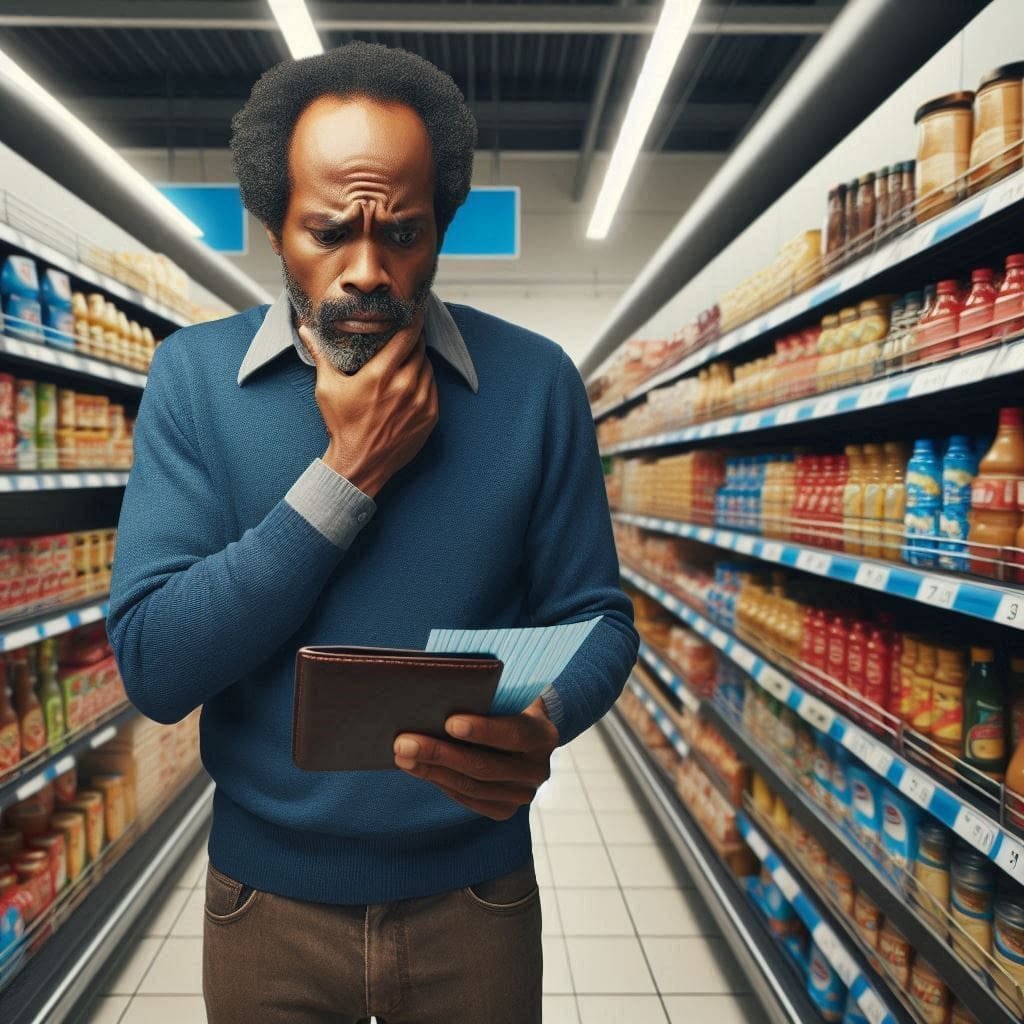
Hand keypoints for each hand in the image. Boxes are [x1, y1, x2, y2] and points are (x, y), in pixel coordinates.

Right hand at [300, 320, 437, 498]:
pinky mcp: (430, 416)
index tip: (414, 311)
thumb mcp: (327, 388)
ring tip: (405, 362)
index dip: (413, 320)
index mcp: (380, 375)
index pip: (407, 336)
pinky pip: (433, 388)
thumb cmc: (342, 425)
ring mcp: (421, 402)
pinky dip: (424, 382)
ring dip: (419, 361)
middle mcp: (405, 386)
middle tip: (404, 338)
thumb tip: (305, 328)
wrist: (360, 464)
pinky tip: (411, 384)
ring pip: (428, 368)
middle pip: (420, 349)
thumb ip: (321, 354)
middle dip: (413, 341)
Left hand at [393, 696, 559, 820]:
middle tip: (404, 742)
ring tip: (402, 756)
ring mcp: (522, 794)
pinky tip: (418, 769)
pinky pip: (468, 800)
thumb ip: (488, 693)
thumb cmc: (507, 702)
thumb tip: (441, 687)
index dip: (483, 730)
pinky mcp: (505, 809)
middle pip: (485, 766)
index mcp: (544, 735)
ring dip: (432, 771)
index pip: (515, 734)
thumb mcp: (507, 693)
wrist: (525, 732)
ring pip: (472, 787)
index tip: (449, 722)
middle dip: (441, 754)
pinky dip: (441, 784)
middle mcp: (538, 769)